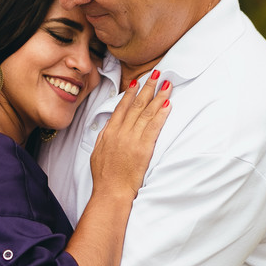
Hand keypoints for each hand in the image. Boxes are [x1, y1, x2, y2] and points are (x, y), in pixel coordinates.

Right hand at [89, 72, 171, 198]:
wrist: (110, 191)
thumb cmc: (104, 176)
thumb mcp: (97, 152)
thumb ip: (104, 137)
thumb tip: (108, 126)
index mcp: (109, 132)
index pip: (121, 107)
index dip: (130, 93)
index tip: (137, 82)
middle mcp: (120, 132)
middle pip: (136, 105)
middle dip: (147, 87)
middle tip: (156, 74)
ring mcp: (132, 139)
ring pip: (147, 112)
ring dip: (158, 96)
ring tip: (167, 85)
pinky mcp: (144, 147)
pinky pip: (154, 126)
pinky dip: (161, 114)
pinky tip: (168, 104)